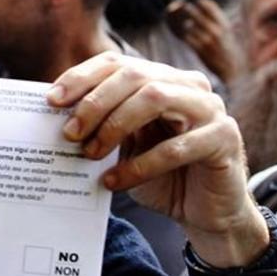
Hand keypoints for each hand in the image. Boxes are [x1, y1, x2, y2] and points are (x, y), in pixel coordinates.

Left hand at [49, 51, 267, 266]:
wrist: (205, 212)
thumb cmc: (161, 175)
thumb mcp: (125, 146)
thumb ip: (102, 126)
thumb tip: (57, 117)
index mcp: (163, 80)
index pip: (118, 63)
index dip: (82, 77)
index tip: (52, 100)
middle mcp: (189, 86)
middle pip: (135, 76)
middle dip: (95, 103)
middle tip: (69, 133)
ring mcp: (211, 109)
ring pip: (155, 98)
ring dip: (115, 126)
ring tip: (91, 154)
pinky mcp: (224, 139)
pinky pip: (175, 147)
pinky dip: (138, 166)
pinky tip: (113, 182)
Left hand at [167, 0, 237, 83]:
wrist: (231, 69)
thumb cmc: (229, 50)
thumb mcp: (229, 34)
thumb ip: (219, 23)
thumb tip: (208, 12)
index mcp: (225, 26)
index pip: (213, 9)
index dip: (204, 3)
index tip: (199, 0)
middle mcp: (216, 32)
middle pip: (198, 16)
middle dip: (191, 10)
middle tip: (185, 6)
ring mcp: (207, 41)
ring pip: (191, 27)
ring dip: (187, 25)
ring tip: (187, 24)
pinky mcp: (200, 51)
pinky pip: (189, 39)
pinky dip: (187, 36)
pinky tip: (187, 36)